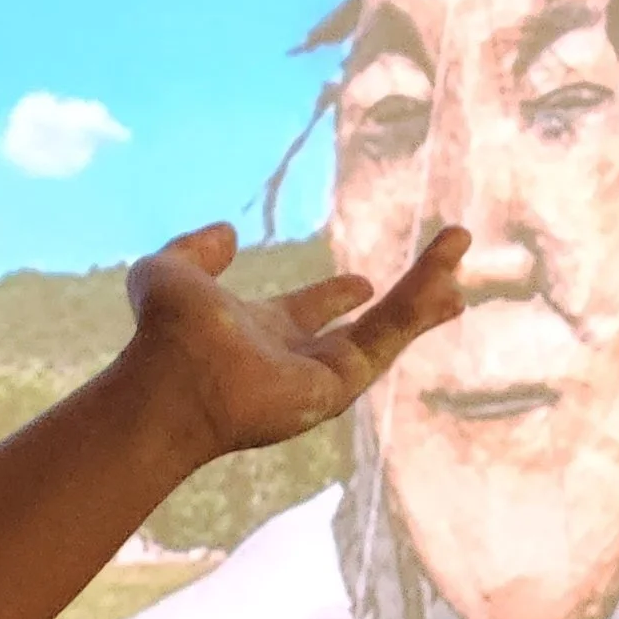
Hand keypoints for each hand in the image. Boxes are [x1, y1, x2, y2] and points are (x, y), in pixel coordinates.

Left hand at [118, 219, 466, 470]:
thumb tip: (228, 232)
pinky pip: (389, 338)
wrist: (171, 376)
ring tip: (458, 247)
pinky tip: (446, 277)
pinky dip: (419, 305)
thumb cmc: (161, 334)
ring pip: (388, 330)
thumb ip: (196, 250)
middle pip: (364, 328)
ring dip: (425, 291)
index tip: (362, 281)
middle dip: (404, 299)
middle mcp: (297, 358)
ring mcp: (323, 376)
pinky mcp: (341, 386)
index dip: (335, 296)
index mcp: (262, 332)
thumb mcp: (170, 271)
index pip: (311, 313)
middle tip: (443, 270)